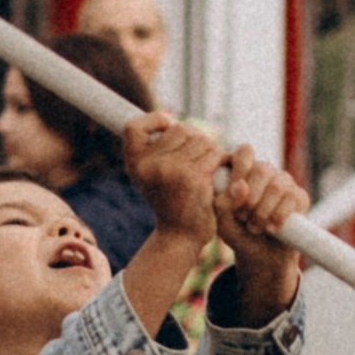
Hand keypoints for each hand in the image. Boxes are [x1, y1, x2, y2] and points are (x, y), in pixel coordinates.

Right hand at [121, 111, 226, 245]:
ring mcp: (171, 171)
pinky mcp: (194, 179)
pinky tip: (219, 172)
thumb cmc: (169, 200)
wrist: (180, 235)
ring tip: (208, 166)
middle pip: (180, 129)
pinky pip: (214, 155)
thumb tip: (169, 119)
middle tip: (198, 157)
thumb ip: (153, 149)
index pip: (133, 127)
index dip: (154, 120)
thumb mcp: (150, 175)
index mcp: (134, 163)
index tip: (169, 126)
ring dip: (211, 150)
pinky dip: (221, 160)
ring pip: (201, 140)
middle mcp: (149, 165)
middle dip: (194, 138)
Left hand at [209, 140, 309, 319]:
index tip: (233, 192)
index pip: (245, 152)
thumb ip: (223, 204)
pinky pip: (292, 199)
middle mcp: (267, 173)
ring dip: (263, 211)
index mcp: (244, 171)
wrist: (262, 257)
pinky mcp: (300, 197)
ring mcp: (285, 183)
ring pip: (277, 186)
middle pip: (262, 169)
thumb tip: (240, 186)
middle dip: (250, 198)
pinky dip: (279, 216)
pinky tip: (272, 228)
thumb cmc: (239, 234)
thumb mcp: (222, 223)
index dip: (239, 169)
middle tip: (243, 217)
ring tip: (255, 227)